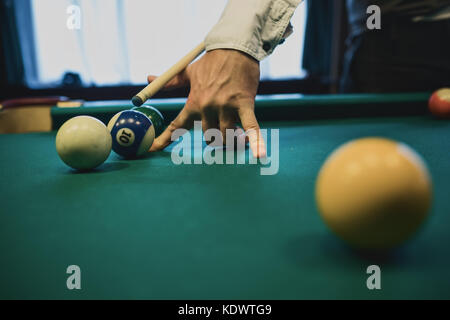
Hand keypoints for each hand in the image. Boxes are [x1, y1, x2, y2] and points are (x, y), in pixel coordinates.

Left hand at [147, 49, 265, 157]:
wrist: (235, 47)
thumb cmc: (212, 62)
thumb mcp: (188, 72)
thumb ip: (170, 81)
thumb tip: (148, 77)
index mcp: (193, 102)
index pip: (176, 126)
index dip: (164, 139)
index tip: (151, 150)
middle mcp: (207, 107)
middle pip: (209, 137)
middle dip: (215, 138)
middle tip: (222, 132)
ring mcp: (226, 107)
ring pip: (226, 136)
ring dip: (231, 139)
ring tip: (237, 134)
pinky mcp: (244, 104)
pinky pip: (251, 127)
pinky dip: (256, 142)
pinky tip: (260, 155)